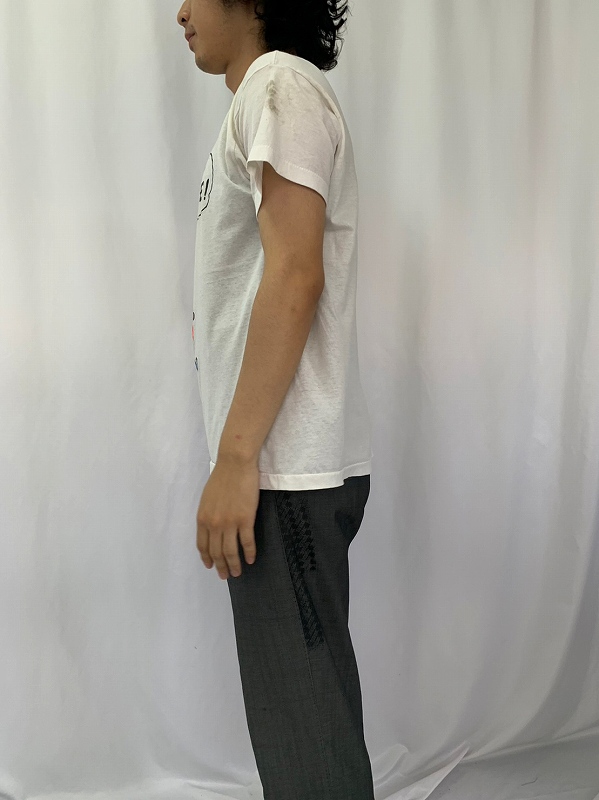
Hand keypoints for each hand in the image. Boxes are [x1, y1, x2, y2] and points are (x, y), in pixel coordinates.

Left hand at [196, 458, 259, 579]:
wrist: (235, 464)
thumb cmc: (222, 477)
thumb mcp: (207, 498)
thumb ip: (207, 515)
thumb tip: (211, 527)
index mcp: (203, 518)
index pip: (203, 546)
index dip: (207, 559)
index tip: (211, 566)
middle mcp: (214, 524)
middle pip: (217, 552)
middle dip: (221, 567)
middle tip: (225, 576)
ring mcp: (230, 523)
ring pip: (231, 551)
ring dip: (234, 565)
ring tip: (238, 573)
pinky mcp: (246, 519)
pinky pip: (247, 542)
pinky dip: (249, 553)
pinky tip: (251, 559)